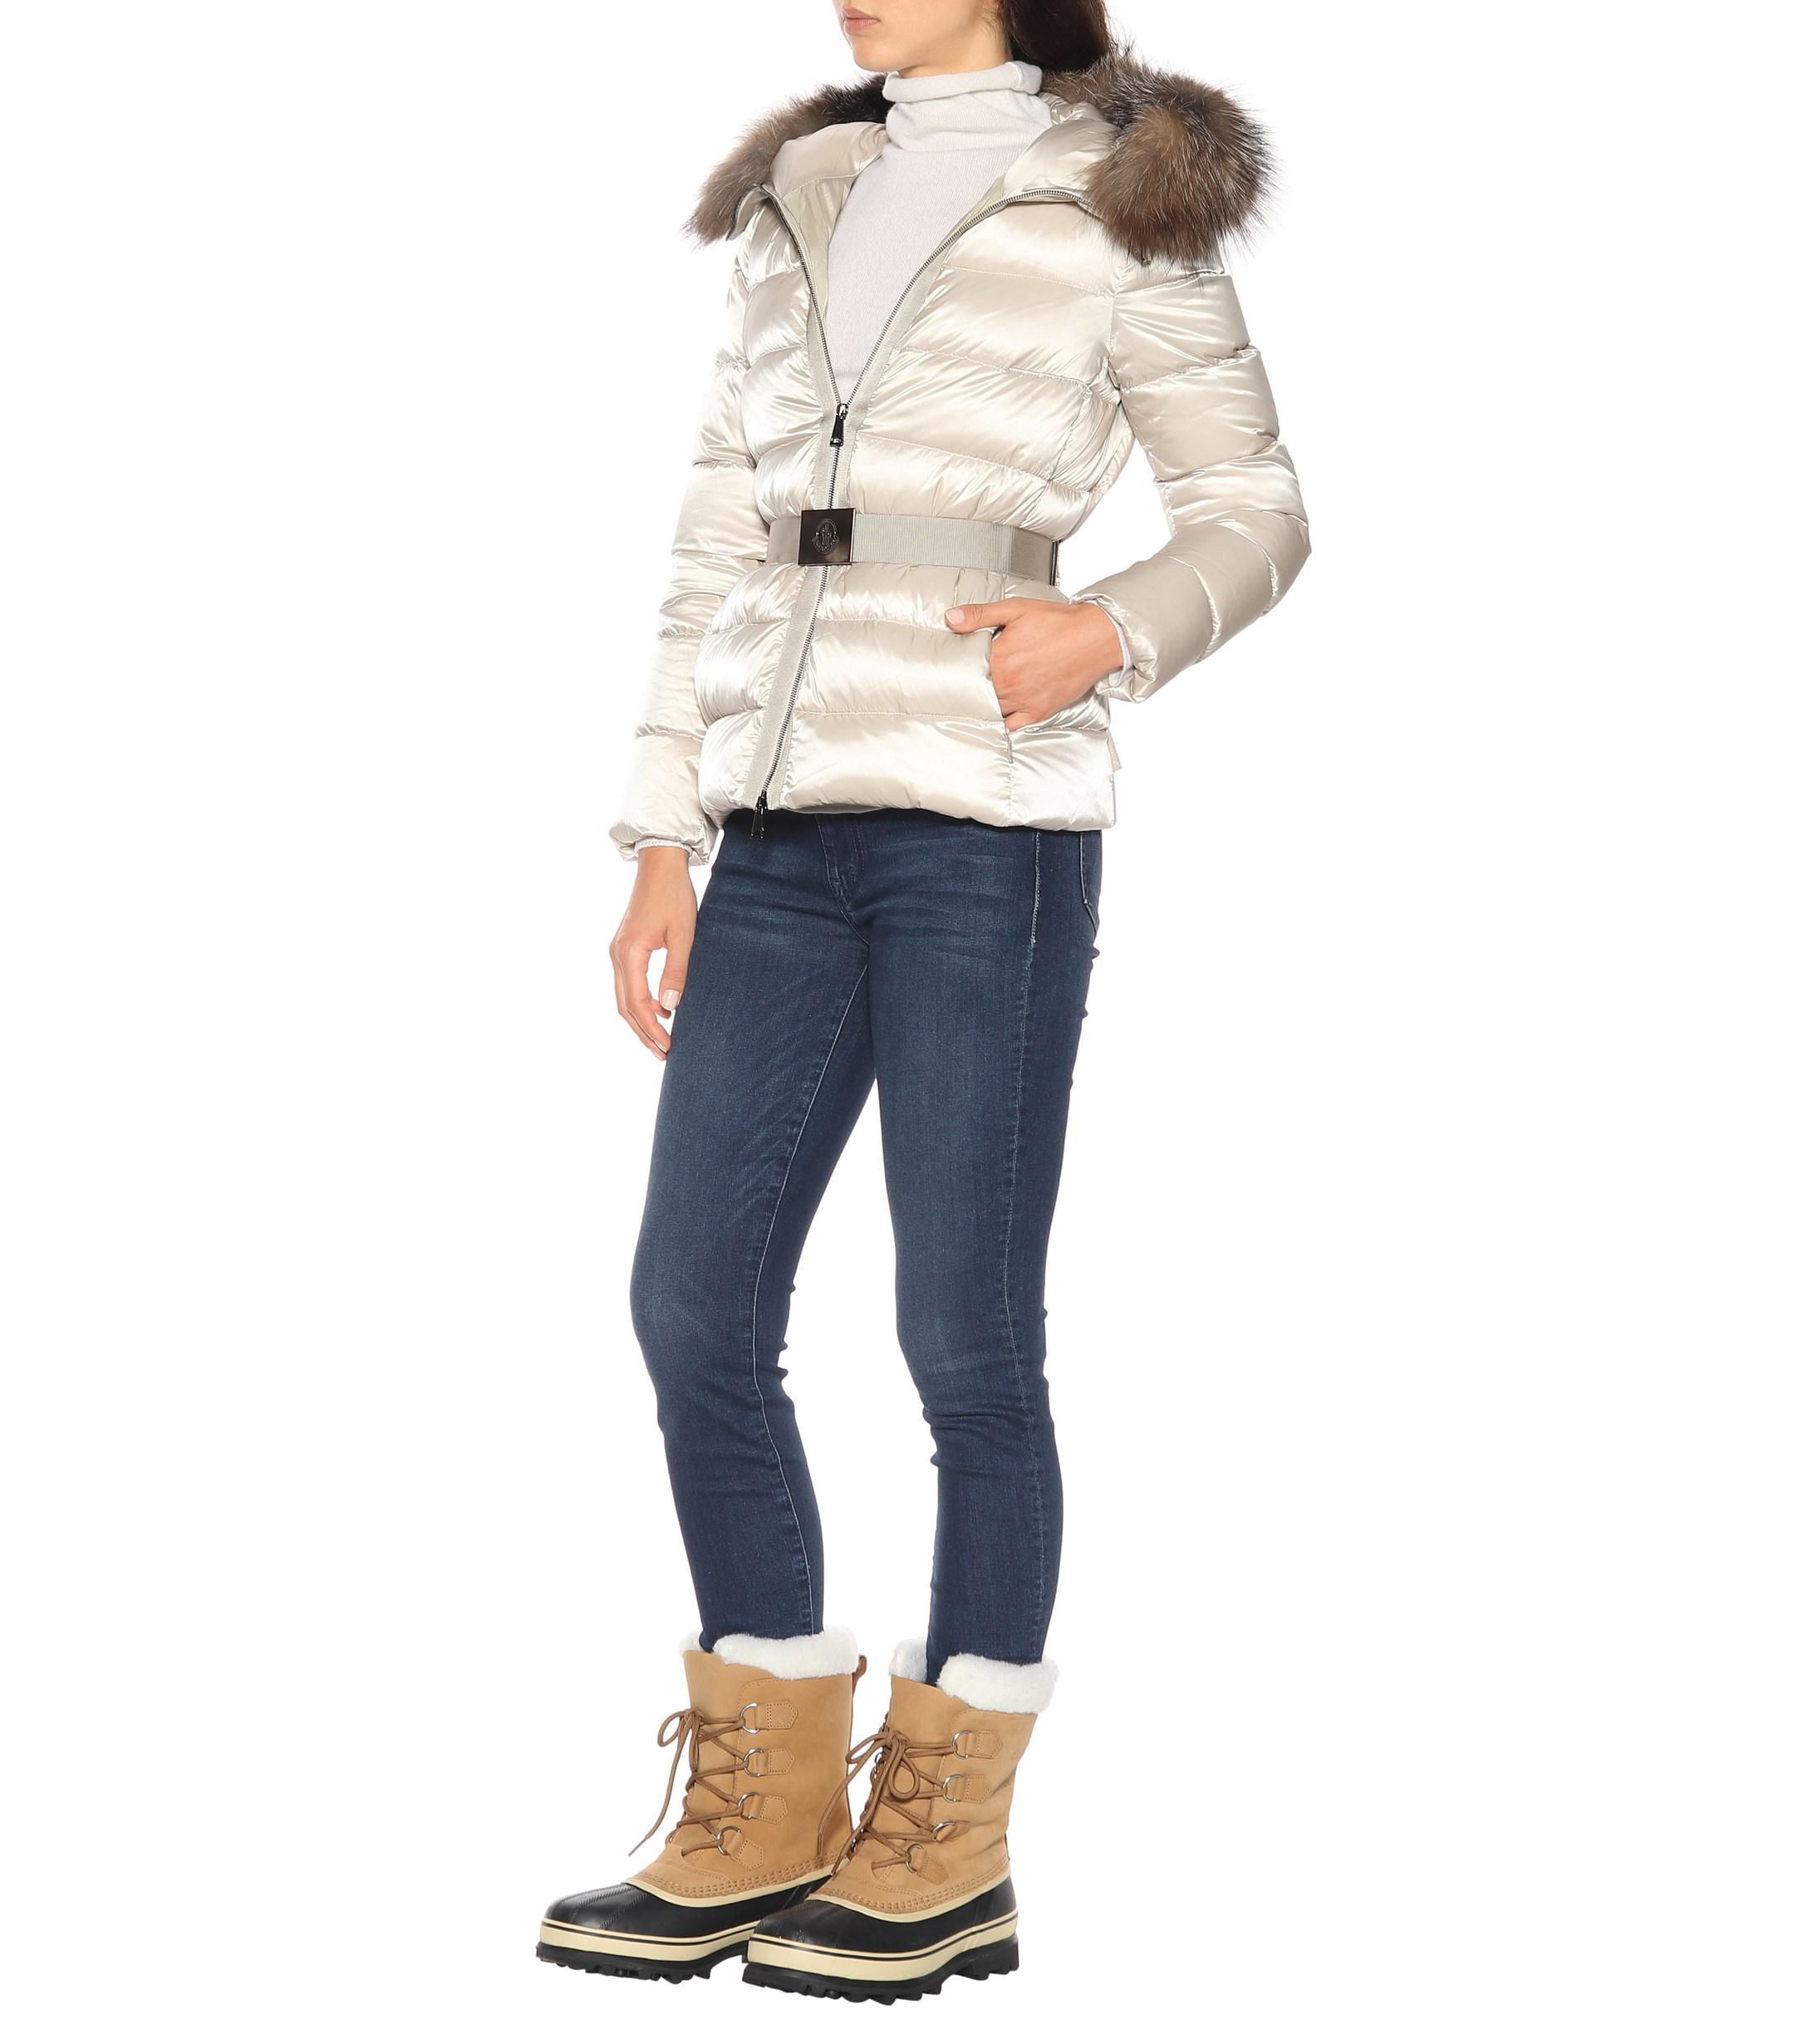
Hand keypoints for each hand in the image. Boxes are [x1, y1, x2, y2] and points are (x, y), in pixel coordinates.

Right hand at [610, 847, 695, 1059]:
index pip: (638, 1003)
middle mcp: (617, 955)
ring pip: (623, 997)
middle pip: (625, 1006)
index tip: (668, 1047)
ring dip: (640, 1020)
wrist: (659, 865)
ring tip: (659, 1040)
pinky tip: (659, 1010)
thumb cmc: (674, 896)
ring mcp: (617, 951)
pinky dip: (639, 1003)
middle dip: (643, 1032)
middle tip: (663, 1054)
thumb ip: (677, 970)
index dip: (652, 1028)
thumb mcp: (684, 934)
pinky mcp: (623, 948)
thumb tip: (671, 1006)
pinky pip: (627, 984)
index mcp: (630, 953)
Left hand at [944, 599, 1123, 728]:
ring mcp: (1024, 701)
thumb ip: (980, 615)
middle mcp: (1010, 685)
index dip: (963, 668)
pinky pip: (1012, 725)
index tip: (959, 665)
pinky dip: (1004, 720)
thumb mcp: (1015, 610)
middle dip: (973, 686)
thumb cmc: (1059, 623)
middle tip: (971, 680)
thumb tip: (951, 618)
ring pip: (992, 710)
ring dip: (986, 703)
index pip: (967, 671)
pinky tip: (1002, 710)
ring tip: (985, 692)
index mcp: (1000, 660)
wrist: (1095, 637)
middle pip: (977, 693)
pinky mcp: (1039, 711)